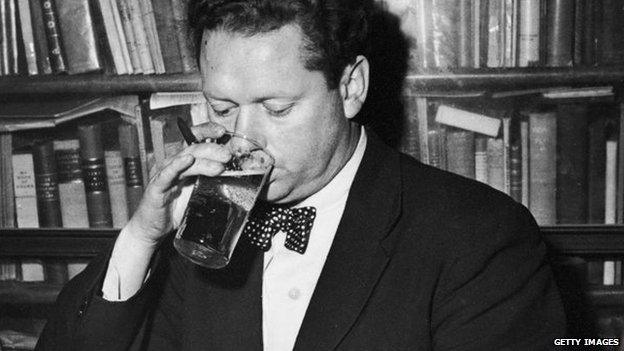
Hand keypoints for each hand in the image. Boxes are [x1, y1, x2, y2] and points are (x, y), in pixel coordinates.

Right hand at [123, 122, 230, 248]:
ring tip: (219, 166)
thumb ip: (212, 179)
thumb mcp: (198, 191)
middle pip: (193, 148)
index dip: (207, 131)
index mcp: (183, 162)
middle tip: (228, 155)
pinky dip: (177, 166)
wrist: (152, 229)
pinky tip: (187, 160)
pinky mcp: (156, 188)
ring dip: (203, 161)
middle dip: (212, 149)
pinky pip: (166, 175)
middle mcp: (173, 164)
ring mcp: (164, 174)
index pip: (194, 139)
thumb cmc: (175, 208)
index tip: (221, 131)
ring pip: (184, 160)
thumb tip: (235, 172)